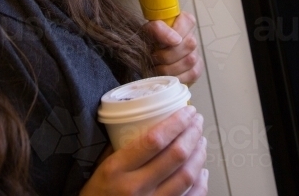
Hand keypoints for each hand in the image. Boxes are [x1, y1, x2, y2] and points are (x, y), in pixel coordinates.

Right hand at [81, 105, 207, 195]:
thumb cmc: (96, 193)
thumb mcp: (100, 165)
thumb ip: (122, 147)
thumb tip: (150, 120)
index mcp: (116, 168)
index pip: (154, 140)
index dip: (176, 123)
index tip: (187, 111)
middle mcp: (135, 188)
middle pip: (176, 156)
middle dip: (192, 134)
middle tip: (197, 121)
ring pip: (187, 177)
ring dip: (199, 155)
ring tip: (200, 141)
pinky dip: (201, 183)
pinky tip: (202, 171)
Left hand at [145, 12, 202, 85]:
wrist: (145, 60)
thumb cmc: (147, 44)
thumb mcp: (146, 32)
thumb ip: (157, 29)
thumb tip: (175, 40)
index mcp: (181, 22)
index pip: (188, 21)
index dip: (177, 31)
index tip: (161, 41)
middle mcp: (191, 37)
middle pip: (189, 44)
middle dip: (167, 54)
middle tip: (154, 57)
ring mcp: (195, 54)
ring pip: (190, 60)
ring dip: (169, 67)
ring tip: (157, 67)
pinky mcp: (196, 70)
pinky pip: (192, 74)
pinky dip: (176, 76)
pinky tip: (166, 75)